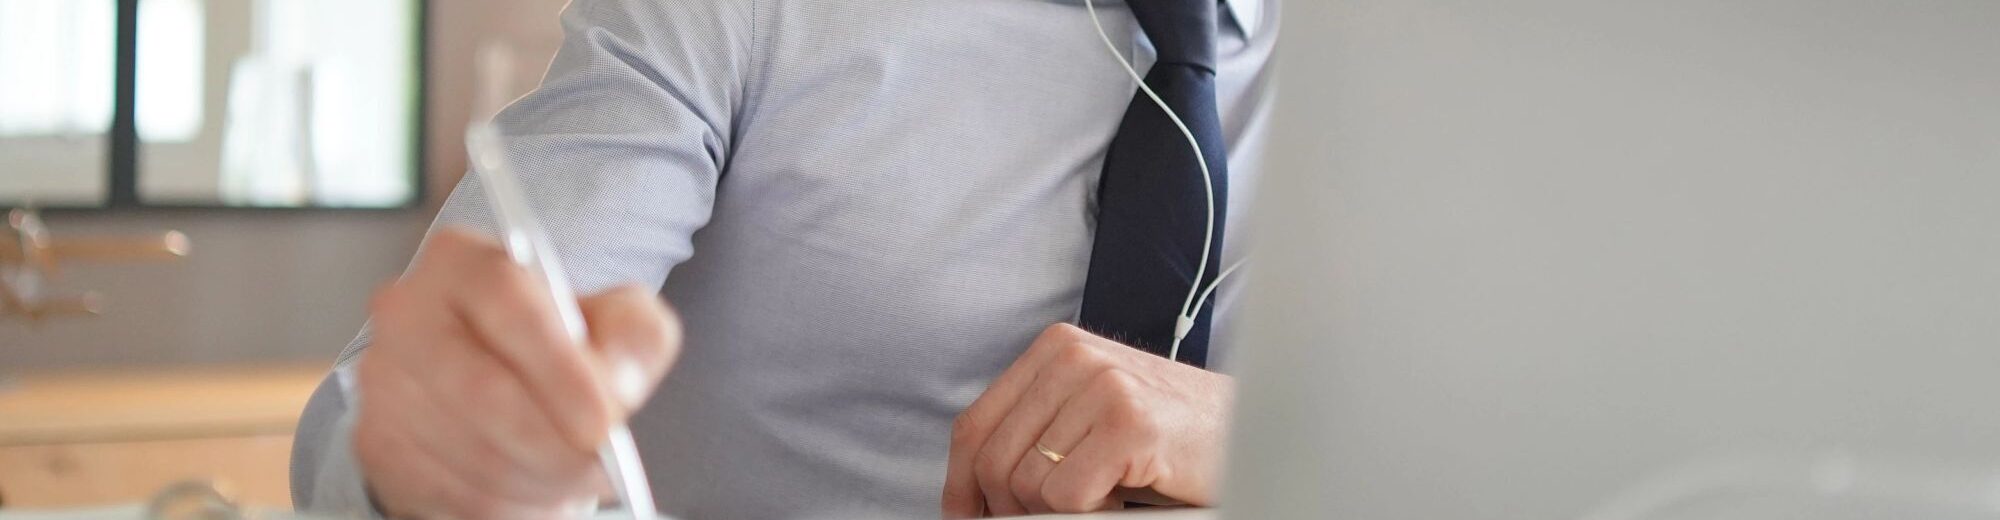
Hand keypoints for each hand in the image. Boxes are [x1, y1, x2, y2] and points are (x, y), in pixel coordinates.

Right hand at [353, 228, 682, 518]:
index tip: (604, 419)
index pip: (504, 300)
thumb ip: (634, 336)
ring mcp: (383, 380)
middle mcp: (407, 313)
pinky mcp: (378, 441)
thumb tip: (617, 383)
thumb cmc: (564, 348)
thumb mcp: (619, 322)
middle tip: (600, 465)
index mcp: (462, 261)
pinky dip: (506, 502)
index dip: (558, 366)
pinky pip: (448, 490)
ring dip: (537, 478)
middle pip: (479, 388)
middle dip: (552, 442)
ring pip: (469, 450)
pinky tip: (533, 486)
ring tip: (573, 474)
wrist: (507, 387)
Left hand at [941, 323, 1234, 516]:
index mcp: (1056, 348)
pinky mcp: (1128, 423)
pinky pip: (1065, 497)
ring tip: (1107, 497)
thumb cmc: (1171, 436)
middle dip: (1012, 510)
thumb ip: (1035, 431)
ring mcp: (1103, 385)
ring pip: (1027, 486)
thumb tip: (971, 493)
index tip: (967, 518)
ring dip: (1061, 513)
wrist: (1254, 431)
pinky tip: (1125, 499)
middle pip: (994, 461)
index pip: (974, 424)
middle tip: (1060, 516)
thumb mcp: (1089, 416)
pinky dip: (1091, 515)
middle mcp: (1074, 356)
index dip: (961, 484)